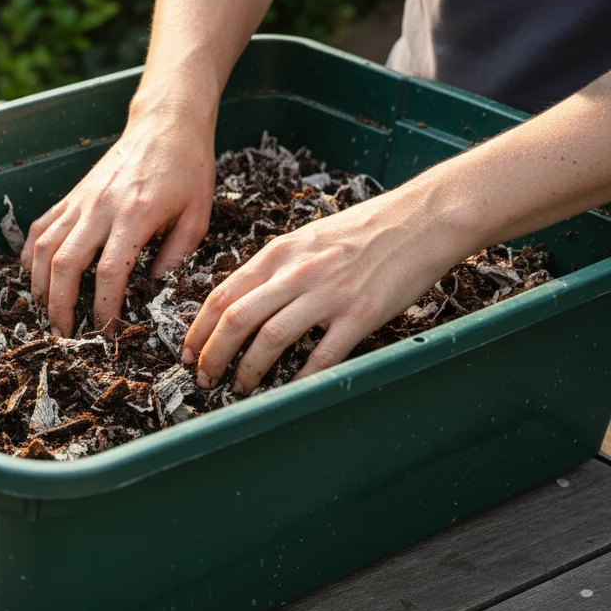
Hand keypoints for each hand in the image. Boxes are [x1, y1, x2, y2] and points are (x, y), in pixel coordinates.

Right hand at [22, 108, 215, 336]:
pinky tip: (34, 276)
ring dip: (39, 285)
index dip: (104, 309)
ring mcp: (80, 201)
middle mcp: (100, 209)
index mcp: (135, 216)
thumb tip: (153, 289)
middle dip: (59, 306)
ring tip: (45, 311)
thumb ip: (176, 256)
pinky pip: (41, 227)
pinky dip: (31, 255)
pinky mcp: (72, 195)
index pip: (108, 273)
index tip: (108, 332)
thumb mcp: (197, 216)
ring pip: (43, 248)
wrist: (166, 123)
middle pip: (64, 265)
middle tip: (64, 334)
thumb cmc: (188, 169)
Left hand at [181, 185, 472, 393]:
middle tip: (204, 379)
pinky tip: (286, 392)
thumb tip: (243, 300)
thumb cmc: (365, 229)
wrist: (423, 218)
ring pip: (269, 339)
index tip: (188, 353)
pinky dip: (299, 378)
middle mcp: (296, 273)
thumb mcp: (307, 238)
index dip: (198, 330)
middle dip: (212, 356)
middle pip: (235, 320)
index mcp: (278, 254)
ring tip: (239, 388)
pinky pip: (321, 355)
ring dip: (247, 370)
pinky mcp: (359, 314)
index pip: (221, 295)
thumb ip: (275, 267)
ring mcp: (327, 294)